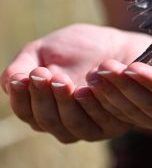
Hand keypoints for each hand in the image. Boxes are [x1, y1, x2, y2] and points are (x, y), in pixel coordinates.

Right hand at [1, 23, 151, 142]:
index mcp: (44, 107)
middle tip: (44, 74)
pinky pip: (100, 121)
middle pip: (47, 121)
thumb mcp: (47, 49)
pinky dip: (92, 104)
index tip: (26, 75)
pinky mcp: (114, 124)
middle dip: (42, 97)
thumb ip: (24, 64)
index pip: (27, 111)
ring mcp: (90, 126)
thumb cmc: (80, 47)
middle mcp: (64, 122)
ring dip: (64, 102)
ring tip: (61, 78)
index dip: (22, 96)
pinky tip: (88, 85)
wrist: (120, 44)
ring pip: (72, 125)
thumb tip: (10, 82)